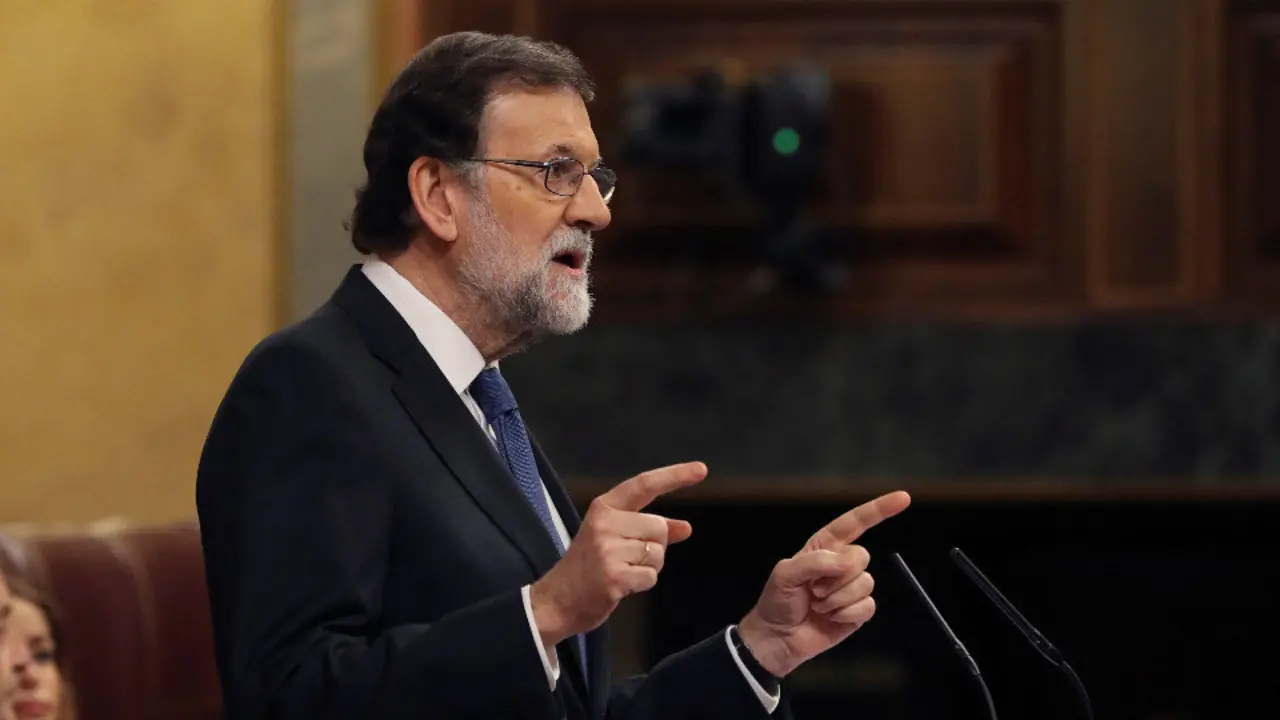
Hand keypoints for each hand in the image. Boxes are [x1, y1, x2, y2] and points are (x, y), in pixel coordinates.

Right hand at [530, 462, 706, 646]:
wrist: (556, 601)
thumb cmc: (588, 566)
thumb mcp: (614, 537)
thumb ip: (648, 529)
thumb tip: (686, 527)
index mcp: (604, 507)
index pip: (644, 484)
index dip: (675, 476)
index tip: (701, 469)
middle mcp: (604, 523)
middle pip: (659, 527)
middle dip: (655, 546)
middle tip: (628, 558)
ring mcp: (607, 549)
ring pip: (657, 553)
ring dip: (648, 567)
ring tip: (622, 571)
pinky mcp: (613, 576)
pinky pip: (650, 576)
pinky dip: (642, 584)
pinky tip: (620, 586)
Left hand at [737, 491, 910, 677]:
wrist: (777, 637)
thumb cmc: (777, 601)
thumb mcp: (785, 574)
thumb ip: (815, 562)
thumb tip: (847, 562)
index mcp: (824, 547)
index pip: (854, 523)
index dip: (878, 509)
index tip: (903, 498)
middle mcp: (841, 564)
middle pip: (862, 556)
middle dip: (837, 576)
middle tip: (813, 590)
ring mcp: (851, 587)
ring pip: (865, 582)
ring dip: (838, 598)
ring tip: (818, 605)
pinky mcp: (858, 611)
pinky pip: (867, 606)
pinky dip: (846, 613)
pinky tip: (830, 617)